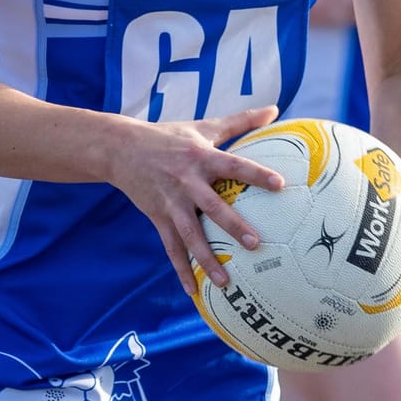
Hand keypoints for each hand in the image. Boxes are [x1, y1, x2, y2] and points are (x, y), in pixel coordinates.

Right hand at [107, 104, 286, 303]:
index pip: (234, 165)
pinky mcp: (158, 217)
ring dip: (207, 259)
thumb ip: (240, 121)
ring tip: (226, 282)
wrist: (121, 149)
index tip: (280, 184)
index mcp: (201, 158)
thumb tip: (274, 108)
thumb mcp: (203, 126)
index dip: (256, 174)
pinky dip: (181, 270)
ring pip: (191, 235)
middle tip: (255, 244)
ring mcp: (171, 202)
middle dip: (233, 226)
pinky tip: (194, 292)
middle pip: (212, 207)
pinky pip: (171, 248)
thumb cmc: (169, 136)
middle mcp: (187, 182)